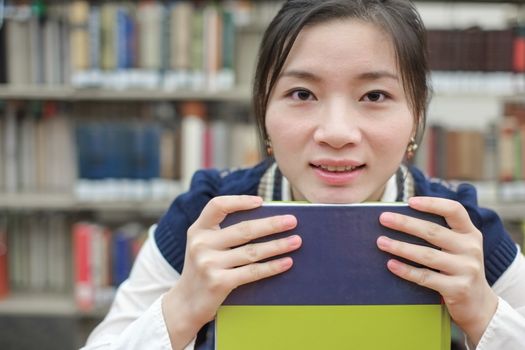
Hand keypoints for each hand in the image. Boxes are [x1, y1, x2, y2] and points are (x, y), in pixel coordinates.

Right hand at [163, 195, 301, 348]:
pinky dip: (272, 267)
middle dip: (272, 224)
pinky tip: (287, 262)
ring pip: (252, 251)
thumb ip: (223, 232)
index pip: (217, 206)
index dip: (239, 201)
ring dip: (278, 245)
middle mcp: (201, 244)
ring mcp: (208, 263)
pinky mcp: (218, 282)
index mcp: (198, 229)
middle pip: (244, 229)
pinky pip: (252, 272)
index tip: (261, 202)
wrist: (186, 304)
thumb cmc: (204, 268)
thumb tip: (266, 219)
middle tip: (293, 221)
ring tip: (296, 241)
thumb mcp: (204, 245)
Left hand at [376, 196, 497, 344]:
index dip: (432, 203)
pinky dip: (406, 270)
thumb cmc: (458, 269)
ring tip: (381, 242)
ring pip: (427, 255)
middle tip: (383, 218)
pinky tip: (391, 264)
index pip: (454, 210)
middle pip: (434, 232)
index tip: (410, 201)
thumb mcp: (458, 248)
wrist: (479, 304)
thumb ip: (439, 234)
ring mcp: (466, 269)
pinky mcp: (458, 289)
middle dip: (405, 223)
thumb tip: (399, 220)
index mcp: (470, 233)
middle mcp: (471, 248)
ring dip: (400, 247)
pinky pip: (426, 277)